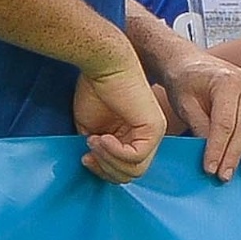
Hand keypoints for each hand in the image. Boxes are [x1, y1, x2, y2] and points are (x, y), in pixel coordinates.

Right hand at [72, 62, 165, 183]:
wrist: (104, 65)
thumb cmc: (96, 89)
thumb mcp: (93, 128)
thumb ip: (100, 150)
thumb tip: (98, 168)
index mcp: (133, 136)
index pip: (124, 170)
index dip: (102, 170)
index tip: (85, 158)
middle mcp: (147, 136)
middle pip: (129, 174)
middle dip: (103, 169)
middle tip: (87, 154)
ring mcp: (154, 132)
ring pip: (134, 171)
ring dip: (107, 161)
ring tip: (94, 141)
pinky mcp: (155, 128)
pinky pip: (136, 157)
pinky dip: (114, 153)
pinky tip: (102, 138)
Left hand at [161, 49, 240, 180]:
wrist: (191, 64)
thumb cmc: (186, 83)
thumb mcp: (184, 105)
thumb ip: (200, 128)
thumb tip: (212, 153)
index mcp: (226, 83)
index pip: (225, 123)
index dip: (218, 149)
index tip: (211, 169)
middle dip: (236, 154)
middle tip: (225, 176)